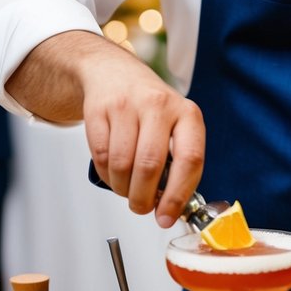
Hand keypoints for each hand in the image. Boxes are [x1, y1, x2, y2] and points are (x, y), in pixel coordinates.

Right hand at [8, 30, 204, 227]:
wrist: (115, 73)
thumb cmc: (151, 109)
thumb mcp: (176, 127)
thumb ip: (179, 163)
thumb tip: (171, 208)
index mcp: (187, 114)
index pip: (190, 159)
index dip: (177, 195)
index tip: (166, 217)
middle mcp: (160, 105)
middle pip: (150, 166)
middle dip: (143, 198)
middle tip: (141, 207)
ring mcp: (128, 105)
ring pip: (122, 164)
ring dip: (122, 188)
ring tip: (127, 188)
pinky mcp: (100, 109)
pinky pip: (100, 156)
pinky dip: (105, 174)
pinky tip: (112, 172)